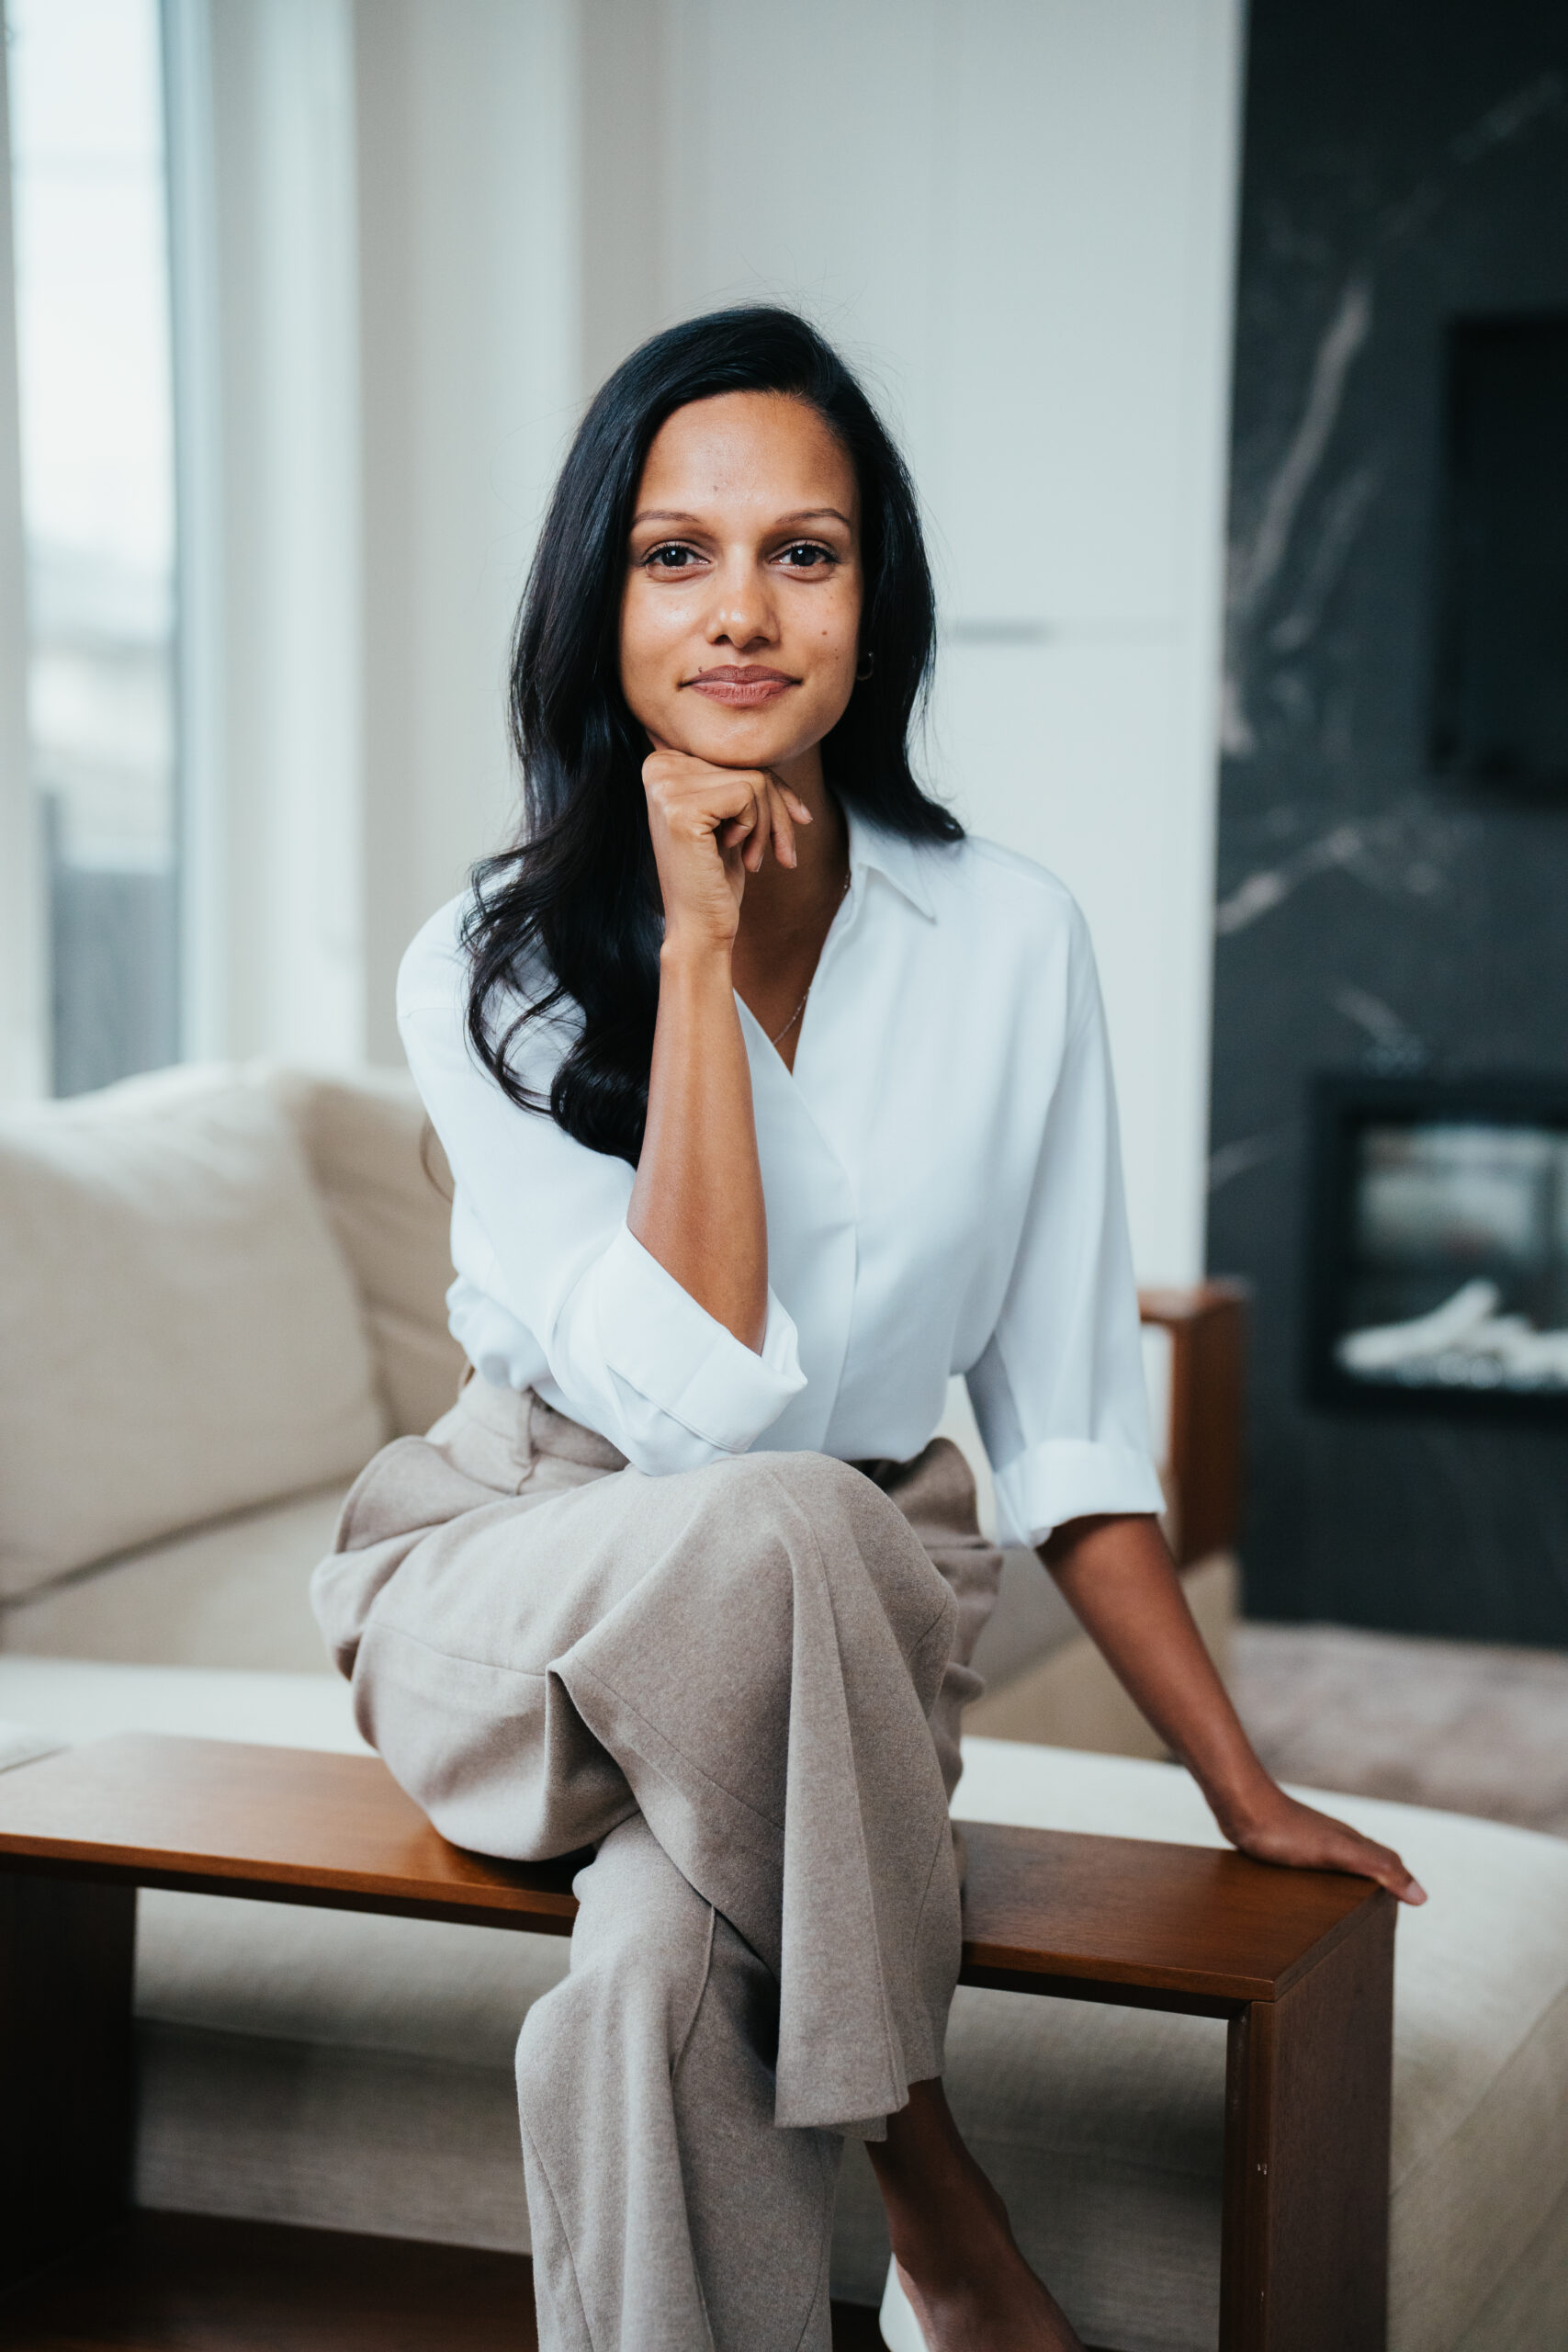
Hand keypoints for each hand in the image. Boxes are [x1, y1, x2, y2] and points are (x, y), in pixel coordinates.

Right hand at [642, 748, 811, 950]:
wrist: (699, 926)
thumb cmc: (717, 874)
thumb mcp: (731, 814)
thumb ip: (741, 773)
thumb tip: (782, 738)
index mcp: (663, 762)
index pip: (737, 754)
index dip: (774, 788)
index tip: (797, 819)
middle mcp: (657, 767)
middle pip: (747, 762)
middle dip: (777, 809)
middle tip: (779, 852)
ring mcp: (664, 786)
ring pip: (755, 778)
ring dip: (769, 824)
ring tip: (753, 857)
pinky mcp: (681, 807)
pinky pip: (749, 793)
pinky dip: (756, 828)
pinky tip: (736, 853)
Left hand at [1219, 1784, 1426, 1904]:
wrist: (1238, 1805)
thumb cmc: (1285, 1830)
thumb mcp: (1337, 1852)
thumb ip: (1378, 1868)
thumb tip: (1422, 1896)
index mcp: (1351, 1842)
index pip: (1388, 1863)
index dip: (1401, 1883)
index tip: (1408, 1907)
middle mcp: (1334, 1840)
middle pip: (1364, 1863)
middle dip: (1376, 1886)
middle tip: (1378, 1918)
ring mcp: (1309, 1842)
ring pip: (1336, 1864)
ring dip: (1345, 1885)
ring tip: (1343, 1915)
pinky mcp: (1284, 1846)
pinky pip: (1309, 1867)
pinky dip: (1316, 1882)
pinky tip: (1302, 1897)